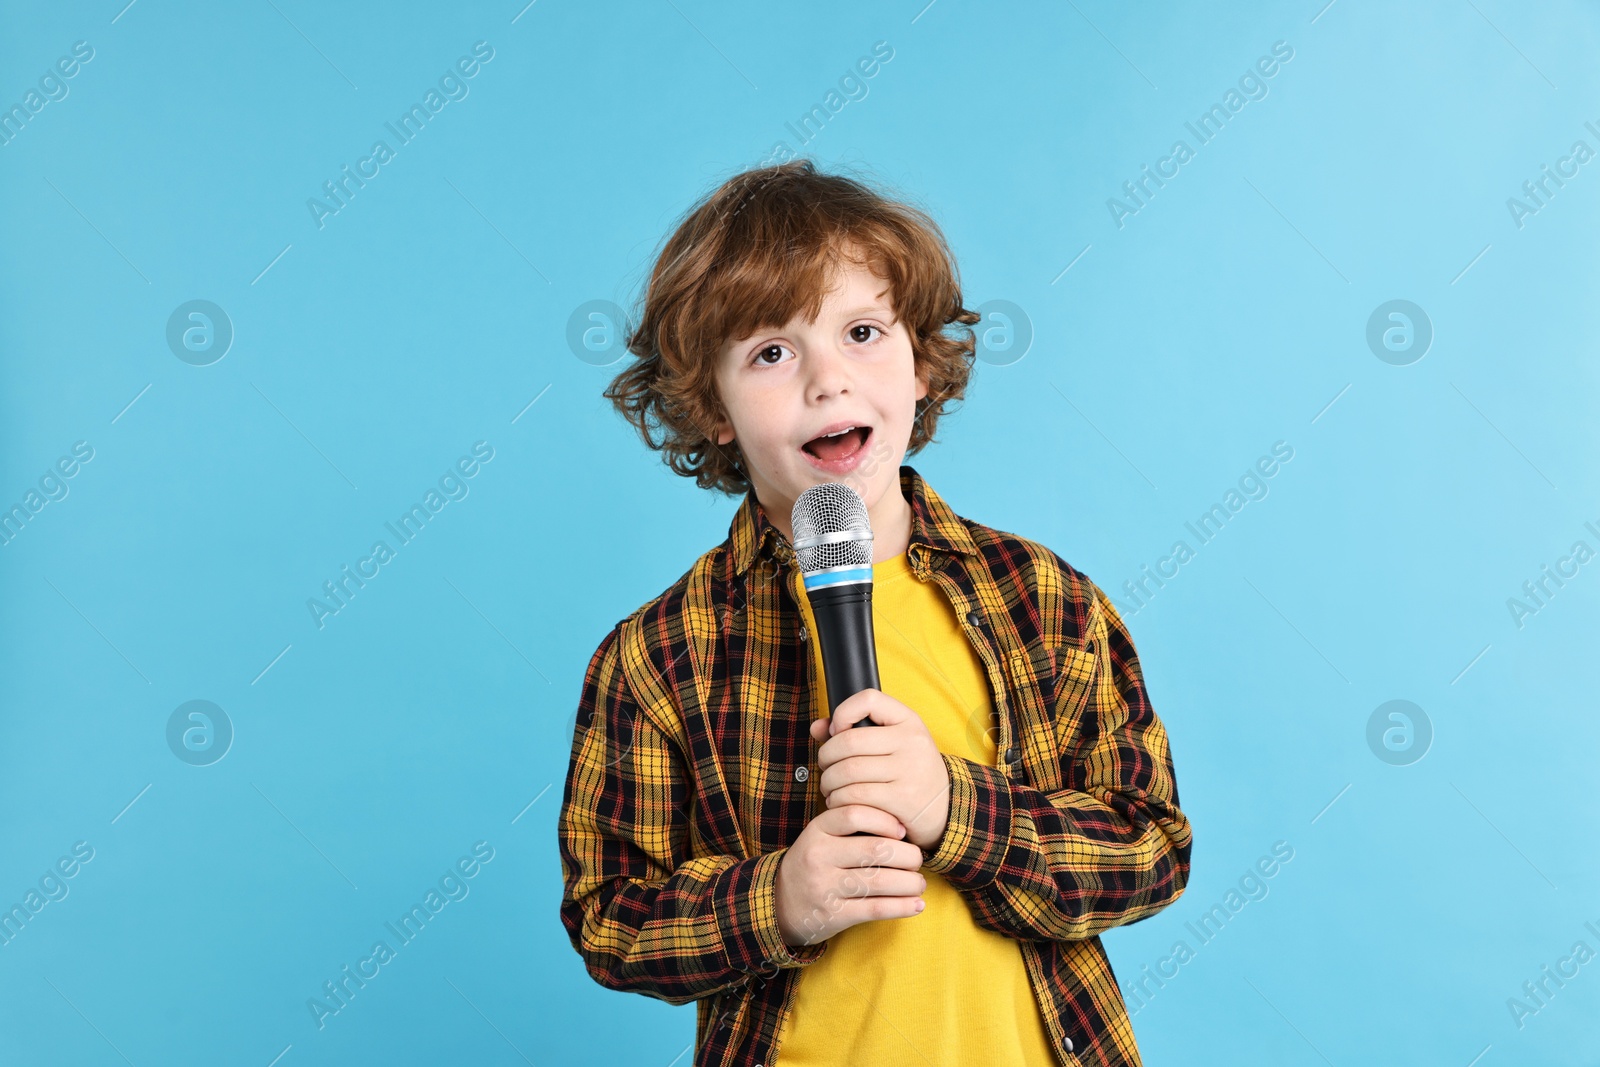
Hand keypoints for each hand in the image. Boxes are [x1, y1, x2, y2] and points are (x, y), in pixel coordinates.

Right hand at [774, 804, 926, 946]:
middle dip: (907, 855)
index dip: (885, 820)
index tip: (902, 830)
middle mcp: (819, 856)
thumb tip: (903, 827)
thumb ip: (852, 826)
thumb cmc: (814, 863)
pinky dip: (902, 907)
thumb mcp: (822, 836)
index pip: (855, 814)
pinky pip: (875, 909)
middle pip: (875, 849)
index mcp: (817, 830)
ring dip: (910, 883)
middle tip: (917, 860)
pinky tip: (917, 905)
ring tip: (919, 883)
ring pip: (880, 881)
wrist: (779, 902)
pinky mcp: (833, 914)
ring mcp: (825, 887)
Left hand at [809, 689, 950, 851]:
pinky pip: (855, 796)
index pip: (869, 699)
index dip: (843, 712)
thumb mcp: (892, 743)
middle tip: (825, 766)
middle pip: (849, 741)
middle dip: (826, 756)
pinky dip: (838, 800)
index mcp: (909, 720)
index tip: (837, 731)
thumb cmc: (910, 770)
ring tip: (829, 786)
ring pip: (848, 771)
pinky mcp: (902, 799)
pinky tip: (838, 801)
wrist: (944, 807)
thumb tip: (817, 727)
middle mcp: (912, 741)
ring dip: (829, 781)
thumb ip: (853, 731)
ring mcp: (909, 770)